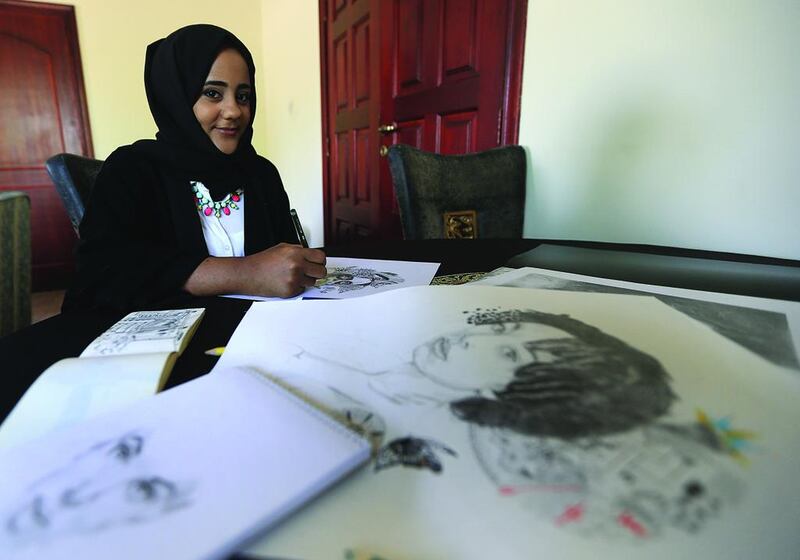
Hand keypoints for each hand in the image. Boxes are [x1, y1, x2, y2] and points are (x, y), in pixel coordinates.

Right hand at [184, 243, 325, 297]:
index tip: (318, 262)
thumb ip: (298, 249)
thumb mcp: (281, 248)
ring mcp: (294, 279)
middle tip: (310, 271)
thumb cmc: (262, 262)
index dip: (320, 260)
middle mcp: (297, 265)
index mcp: (296, 253)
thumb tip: (310, 254)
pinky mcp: (290, 291)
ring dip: (306, 280)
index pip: (321, 257)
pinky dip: (297, 287)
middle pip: (321, 271)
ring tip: (293, 276)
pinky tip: (286, 282)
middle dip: (317, 271)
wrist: (248, 274)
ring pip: (312, 282)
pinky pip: (302, 290)